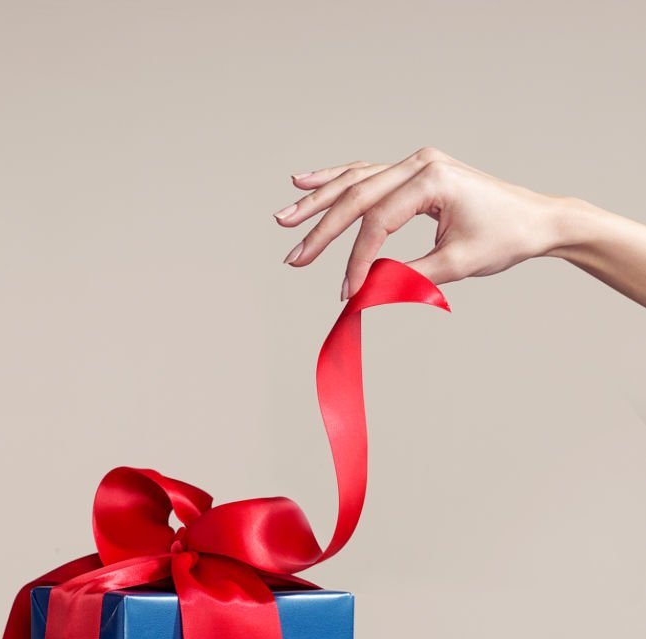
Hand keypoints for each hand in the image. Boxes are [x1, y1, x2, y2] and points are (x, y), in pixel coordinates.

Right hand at [274, 148, 575, 298]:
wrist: (535, 221)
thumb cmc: (504, 239)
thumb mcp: (456, 265)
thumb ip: (407, 277)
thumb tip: (365, 293)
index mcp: (432, 179)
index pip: (378, 222)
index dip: (356, 260)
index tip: (347, 293)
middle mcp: (419, 163)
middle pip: (357, 196)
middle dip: (321, 229)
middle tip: (293, 256)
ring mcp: (415, 164)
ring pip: (355, 181)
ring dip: (319, 202)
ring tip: (285, 218)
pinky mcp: (414, 173)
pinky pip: (366, 176)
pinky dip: (337, 182)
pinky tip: (306, 183)